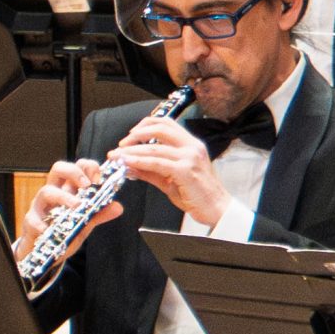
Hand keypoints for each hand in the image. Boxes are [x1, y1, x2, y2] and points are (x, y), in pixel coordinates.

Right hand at [14, 159, 120, 261]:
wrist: (44, 252)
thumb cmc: (63, 232)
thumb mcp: (84, 224)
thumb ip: (99, 214)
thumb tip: (118, 207)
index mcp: (67, 189)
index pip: (76, 167)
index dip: (88, 167)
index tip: (99, 178)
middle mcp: (53, 193)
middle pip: (58, 169)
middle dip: (73, 172)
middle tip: (87, 185)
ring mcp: (40, 206)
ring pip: (46, 191)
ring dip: (63, 197)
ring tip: (76, 206)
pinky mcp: (30, 222)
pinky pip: (33, 219)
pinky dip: (41, 223)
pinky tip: (48, 230)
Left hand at [109, 113, 228, 228]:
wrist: (217, 209)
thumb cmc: (198, 195)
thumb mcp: (171, 180)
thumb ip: (151, 171)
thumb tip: (130, 165)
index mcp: (191, 144)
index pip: (166, 124)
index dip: (145, 125)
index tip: (131, 135)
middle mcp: (192, 147)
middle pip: (160, 128)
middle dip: (136, 135)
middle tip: (121, 145)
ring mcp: (189, 158)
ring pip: (154, 148)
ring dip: (132, 151)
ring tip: (117, 156)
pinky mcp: (185, 171)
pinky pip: (157, 163)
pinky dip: (139, 162)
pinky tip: (128, 164)